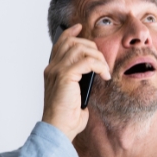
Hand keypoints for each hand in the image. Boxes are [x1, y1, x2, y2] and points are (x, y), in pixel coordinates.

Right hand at [42, 24, 111, 140]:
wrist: (60, 128)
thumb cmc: (68, 115)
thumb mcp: (75, 93)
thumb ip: (79, 79)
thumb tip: (93, 71)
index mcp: (52, 70)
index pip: (60, 44)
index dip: (71, 33)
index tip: (81, 28)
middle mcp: (52, 68)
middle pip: (73, 42)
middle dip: (92, 48)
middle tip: (103, 63)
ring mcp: (56, 71)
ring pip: (80, 49)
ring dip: (98, 57)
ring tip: (104, 70)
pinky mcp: (65, 76)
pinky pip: (86, 61)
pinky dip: (99, 65)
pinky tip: (104, 75)